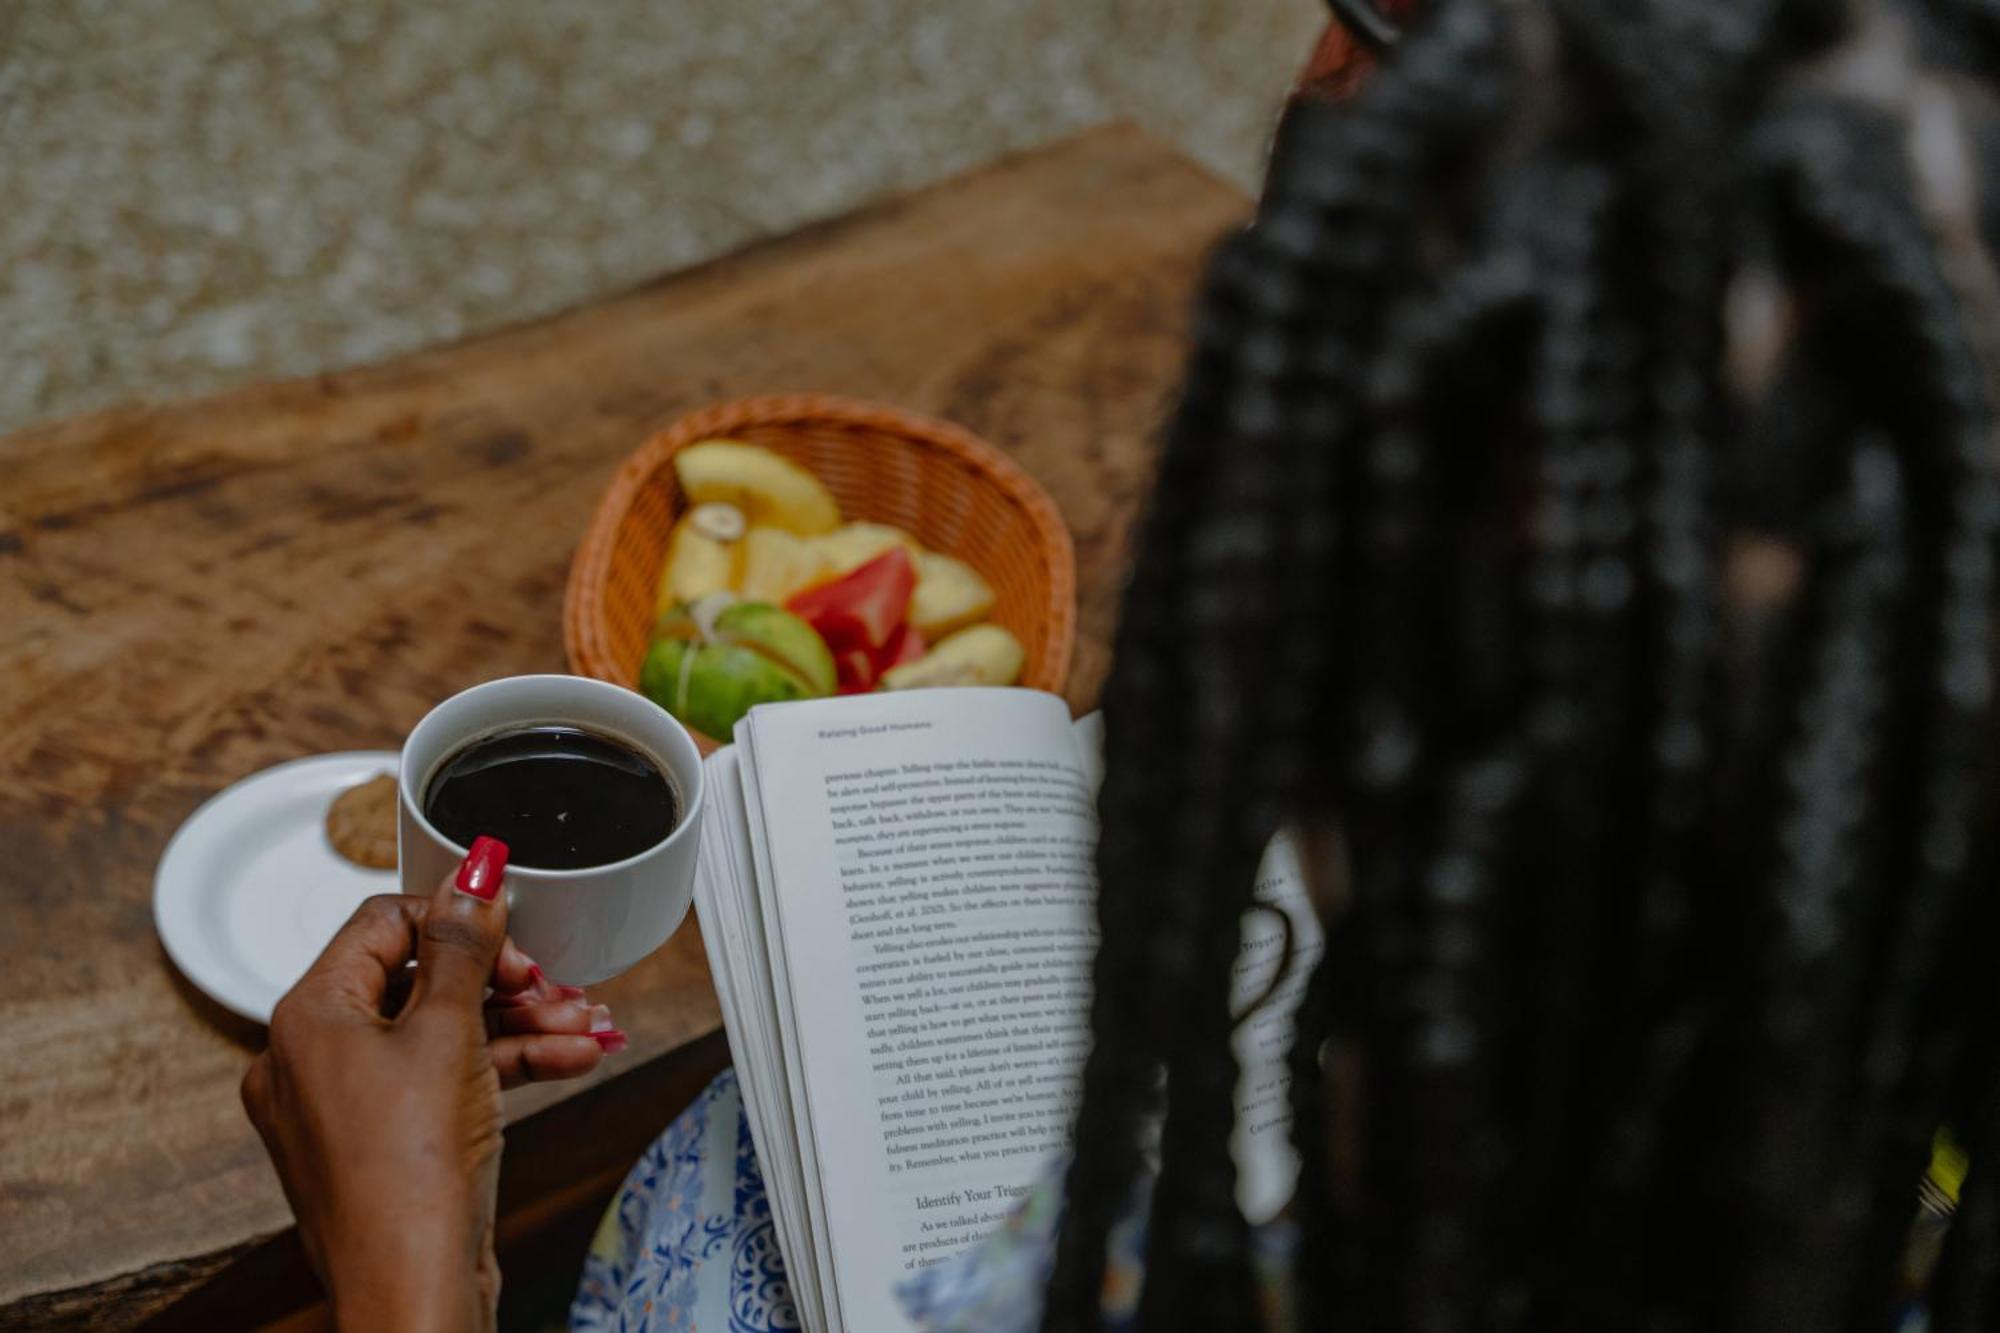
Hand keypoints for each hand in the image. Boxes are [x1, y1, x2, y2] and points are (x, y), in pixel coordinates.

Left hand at [241, 838, 624, 1331]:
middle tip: (553, 985)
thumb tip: (471, 881)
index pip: (383, 924)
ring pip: (441, 1034)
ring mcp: (346, 1107)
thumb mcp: (450, 1031)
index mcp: (306, 1018)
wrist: (415, 1289)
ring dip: (520, 1024)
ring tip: (585, 1026)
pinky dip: (505, 1068)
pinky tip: (570, 1061)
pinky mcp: (383, 1145)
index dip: (456, 918)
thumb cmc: (410, 1176)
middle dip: (504, 981)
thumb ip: (464, 947)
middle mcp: (311, 1060)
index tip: (514, 926)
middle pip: (419, 980)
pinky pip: (444, 1081)